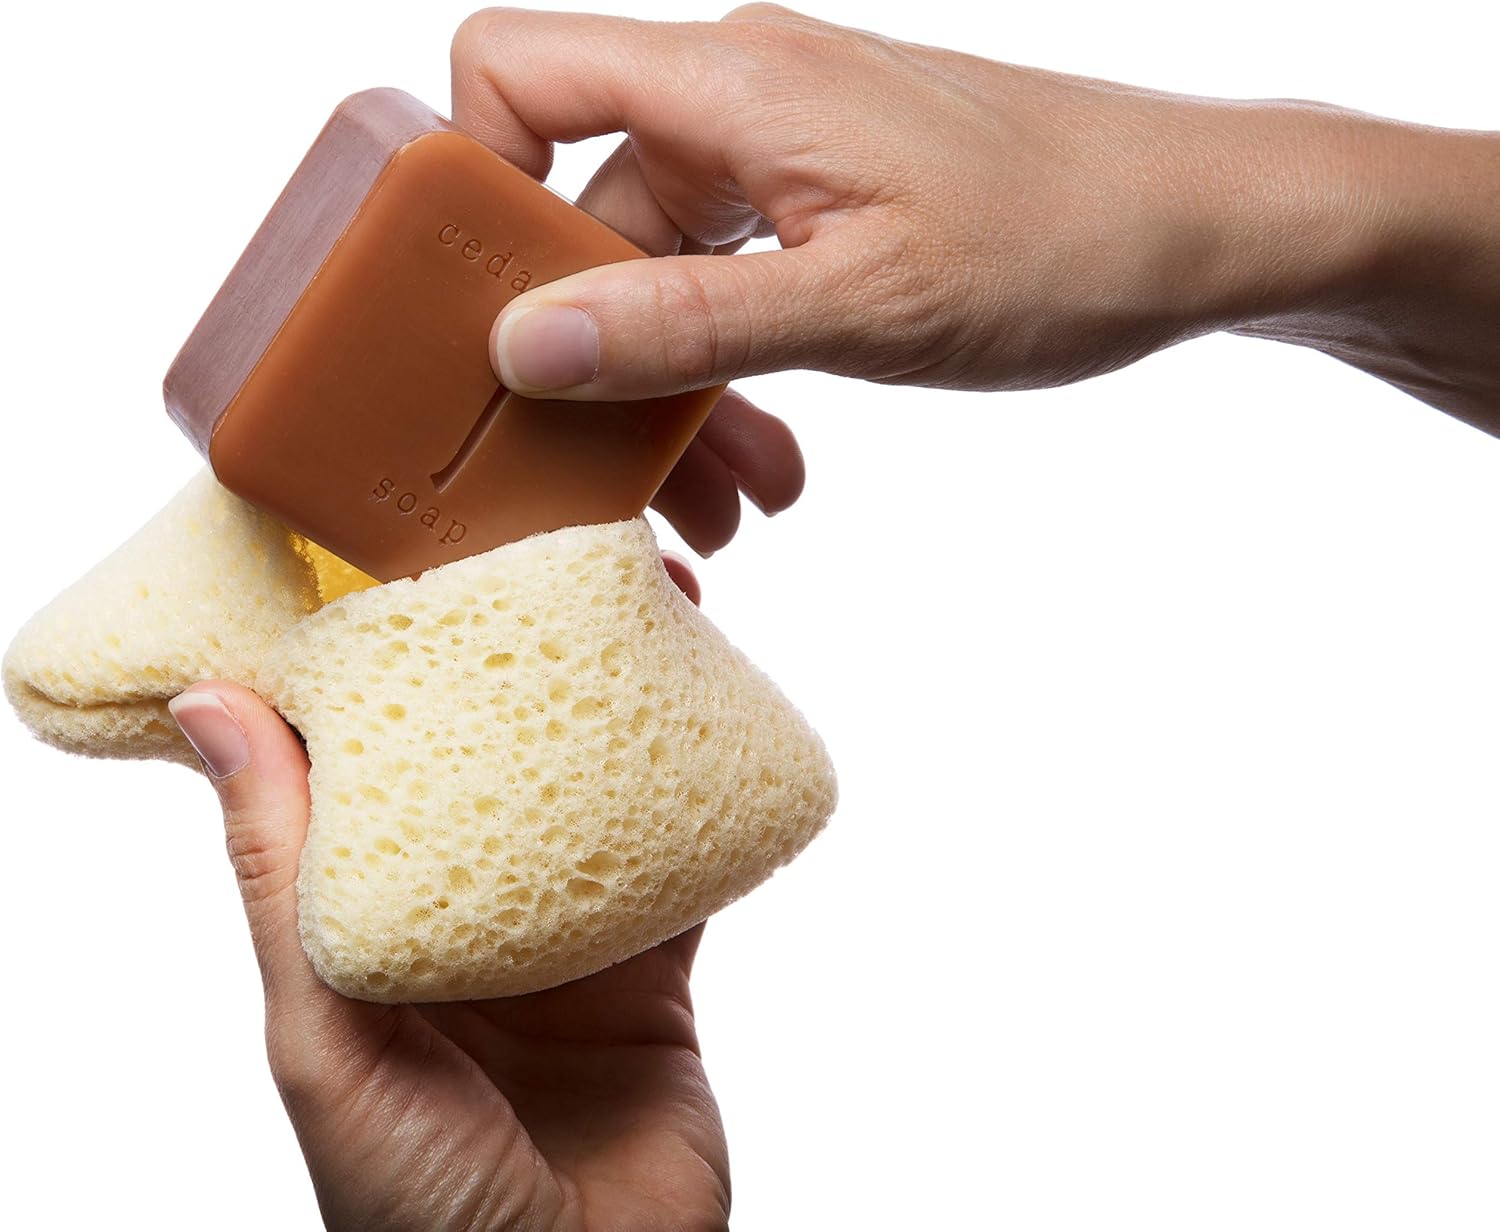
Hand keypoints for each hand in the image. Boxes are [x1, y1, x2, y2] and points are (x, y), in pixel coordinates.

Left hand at [169, 553, 729, 1231]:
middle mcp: (457, 927)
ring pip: (592, 802)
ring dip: (622, 719)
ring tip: (655, 617)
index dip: (374, 671)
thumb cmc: (418, 1219)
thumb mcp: (329, 1040)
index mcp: (360, 934)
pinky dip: (697, 809)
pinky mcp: (649, 978)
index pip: (356, 774)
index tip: (404, 568)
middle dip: (521, 672)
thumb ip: (282, 880)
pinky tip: (714, 729)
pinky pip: (678, 873)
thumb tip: (214, 712)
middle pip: (488, 770)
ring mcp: (557, 949)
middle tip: (557, 565)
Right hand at [451, 4, 1499, 485]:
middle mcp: (737, 106)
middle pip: (588, 220)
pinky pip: (729, 291)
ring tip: (734, 505)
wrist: (1200, 226)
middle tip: (632, 496)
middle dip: (599, 363)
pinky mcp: (817, 208)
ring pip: (663, 279)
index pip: (518, 68)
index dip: (469, 174)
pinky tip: (772, 463)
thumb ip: (687, 324)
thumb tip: (525, 340)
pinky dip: (733, 376)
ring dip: (679, 398)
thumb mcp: (863, 305)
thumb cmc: (1062, 240)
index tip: (476, 312)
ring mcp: (778, 158)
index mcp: (732, 86)